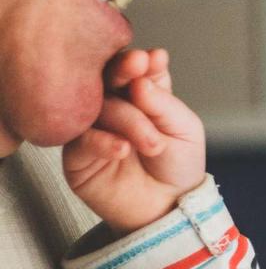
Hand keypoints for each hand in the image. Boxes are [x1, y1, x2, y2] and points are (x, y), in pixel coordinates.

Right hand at [63, 49, 206, 234]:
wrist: (170, 209)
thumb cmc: (178, 167)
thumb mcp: (185, 130)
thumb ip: (164, 103)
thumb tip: (141, 76)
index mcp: (139, 94)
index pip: (132, 69)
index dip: (137, 61)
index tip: (147, 59)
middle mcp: (113, 106)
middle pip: (107, 79)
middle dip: (122, 71)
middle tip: (136, 67)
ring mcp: (92, 128)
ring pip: (97, 108)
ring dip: (128, 120)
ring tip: (153, 143)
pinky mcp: (77, 155)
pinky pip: (81, 140)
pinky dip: (103, 141)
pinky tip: (123, 149)